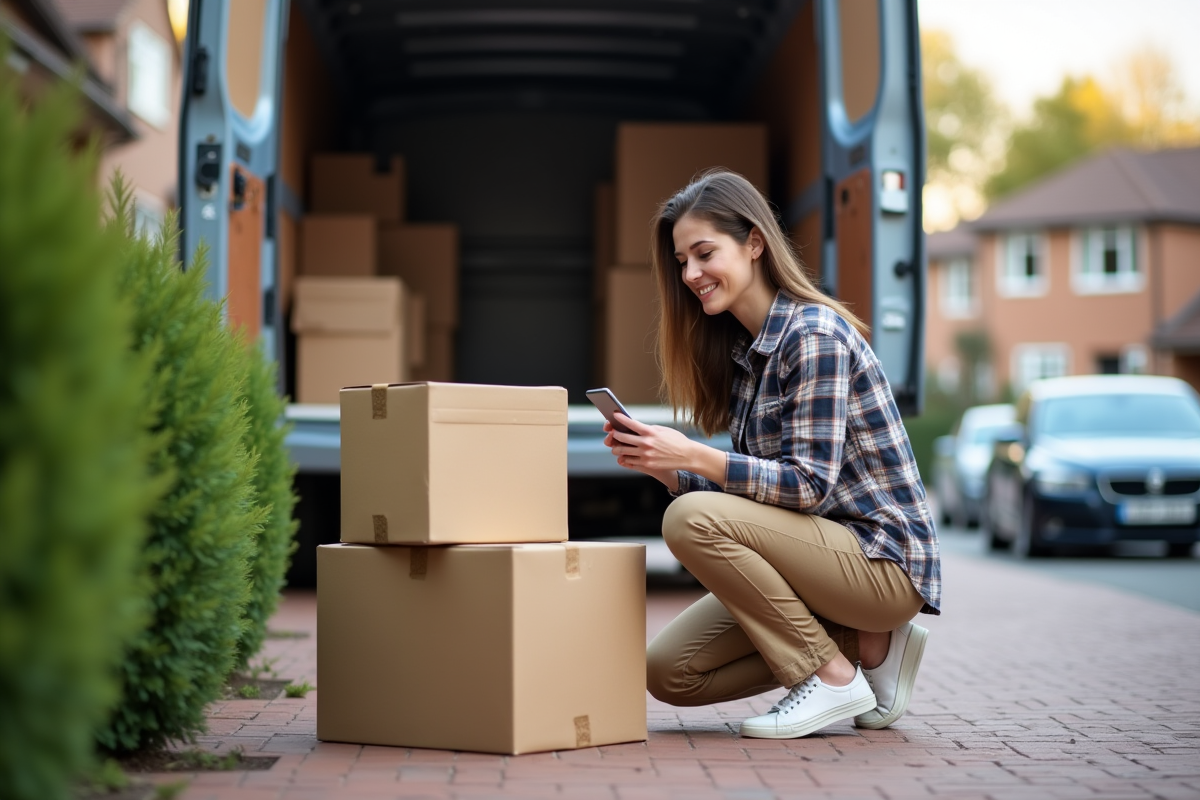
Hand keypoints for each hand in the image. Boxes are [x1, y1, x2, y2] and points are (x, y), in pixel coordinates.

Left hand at [603, 413, 726, 488]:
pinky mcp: (647, 464)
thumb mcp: (663, 430)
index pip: (631, 423)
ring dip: (617, 448)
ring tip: (616, 447)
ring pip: (623, 452)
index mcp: (650, 432)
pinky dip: (625, 459)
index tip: (614, 415)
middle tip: (613, 433)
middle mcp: (646, 443)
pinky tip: (624, 457)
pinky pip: (630, 462)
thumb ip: (648, 429)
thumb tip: (635, 427)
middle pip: (622, 438)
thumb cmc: (676, 440)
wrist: (688, 455)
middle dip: (615, 435)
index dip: (620, 419)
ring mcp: (646, 455)